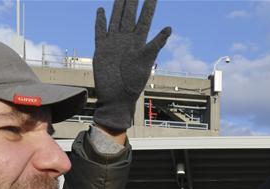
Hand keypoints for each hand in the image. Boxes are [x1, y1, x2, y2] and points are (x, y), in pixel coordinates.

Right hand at [93, 0, 170, 131]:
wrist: (116, 98)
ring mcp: (113, 43)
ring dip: (117, 6)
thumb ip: (156, 44)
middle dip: (132, 0)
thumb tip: (169, 28)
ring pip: (115, 18)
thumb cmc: (133, 83)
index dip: (149, 5)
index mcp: (138, 41)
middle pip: (129, 14)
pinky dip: (100, 21)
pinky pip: (100, 31)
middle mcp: (126, 39)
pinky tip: (101, 10)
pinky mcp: (101, 49)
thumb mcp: (146, 61)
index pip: (145, 18)